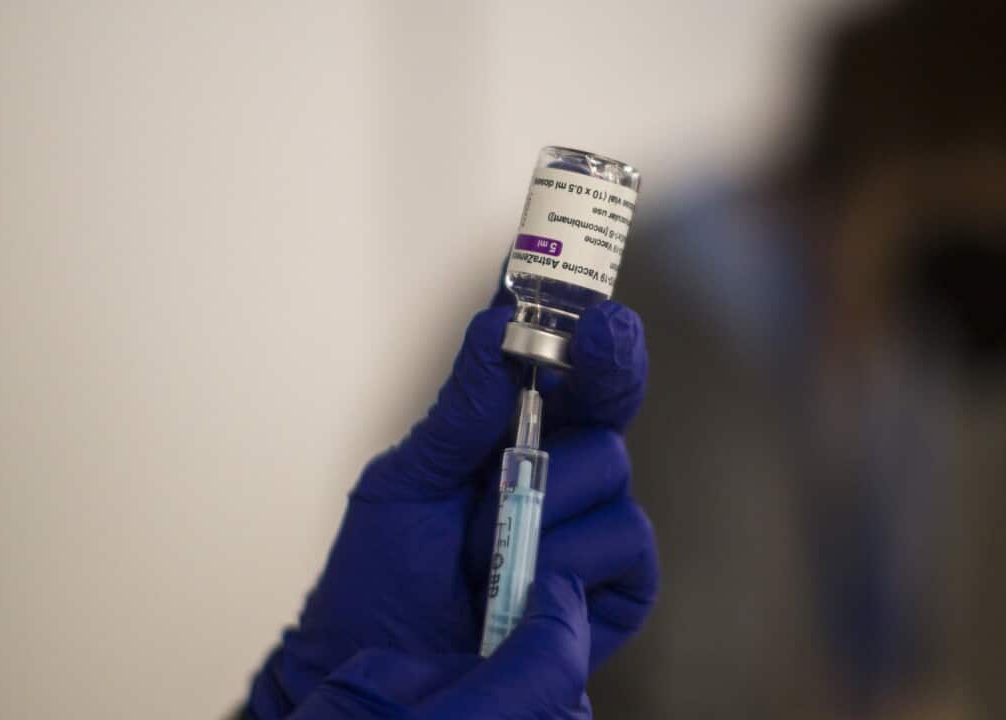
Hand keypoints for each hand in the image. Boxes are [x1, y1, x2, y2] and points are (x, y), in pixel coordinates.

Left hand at [246, 301, 655, 716]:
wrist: (380, 668)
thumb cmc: (384, 575)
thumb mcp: (407, 480)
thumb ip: (462, 409)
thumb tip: (498, 324)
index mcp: (515, 431)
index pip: (571, 363)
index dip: (591, 334)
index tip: (598, 316)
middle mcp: (565, 470)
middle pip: (608, 404)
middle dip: (573, 409)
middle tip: (524, 427)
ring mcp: (593, 527)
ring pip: (613, 473)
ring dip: (541, 508)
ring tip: (479, 552)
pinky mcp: (617, 587)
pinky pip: (625, 544)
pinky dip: (571, 559)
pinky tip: (529, 584)